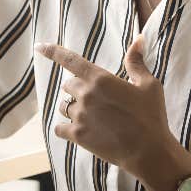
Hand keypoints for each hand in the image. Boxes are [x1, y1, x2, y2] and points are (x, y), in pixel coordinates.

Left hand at [35, 36, 189, 184]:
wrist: (149, 152)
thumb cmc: (151, 116)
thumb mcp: (148, 85)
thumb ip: (136, 62)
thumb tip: (138, 38)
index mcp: (100, 79)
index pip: (69, 60)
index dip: (52, 51)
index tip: (39, 46)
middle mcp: (86, 94)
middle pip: (68, 85)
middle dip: (78, 89)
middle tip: (97, 100)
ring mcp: (80, 116)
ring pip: (63, 106)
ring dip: (72, 108)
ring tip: (92, 117)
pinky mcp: (77, 135)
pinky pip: (59, 128)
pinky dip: (65, 128)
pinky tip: (76, 131)